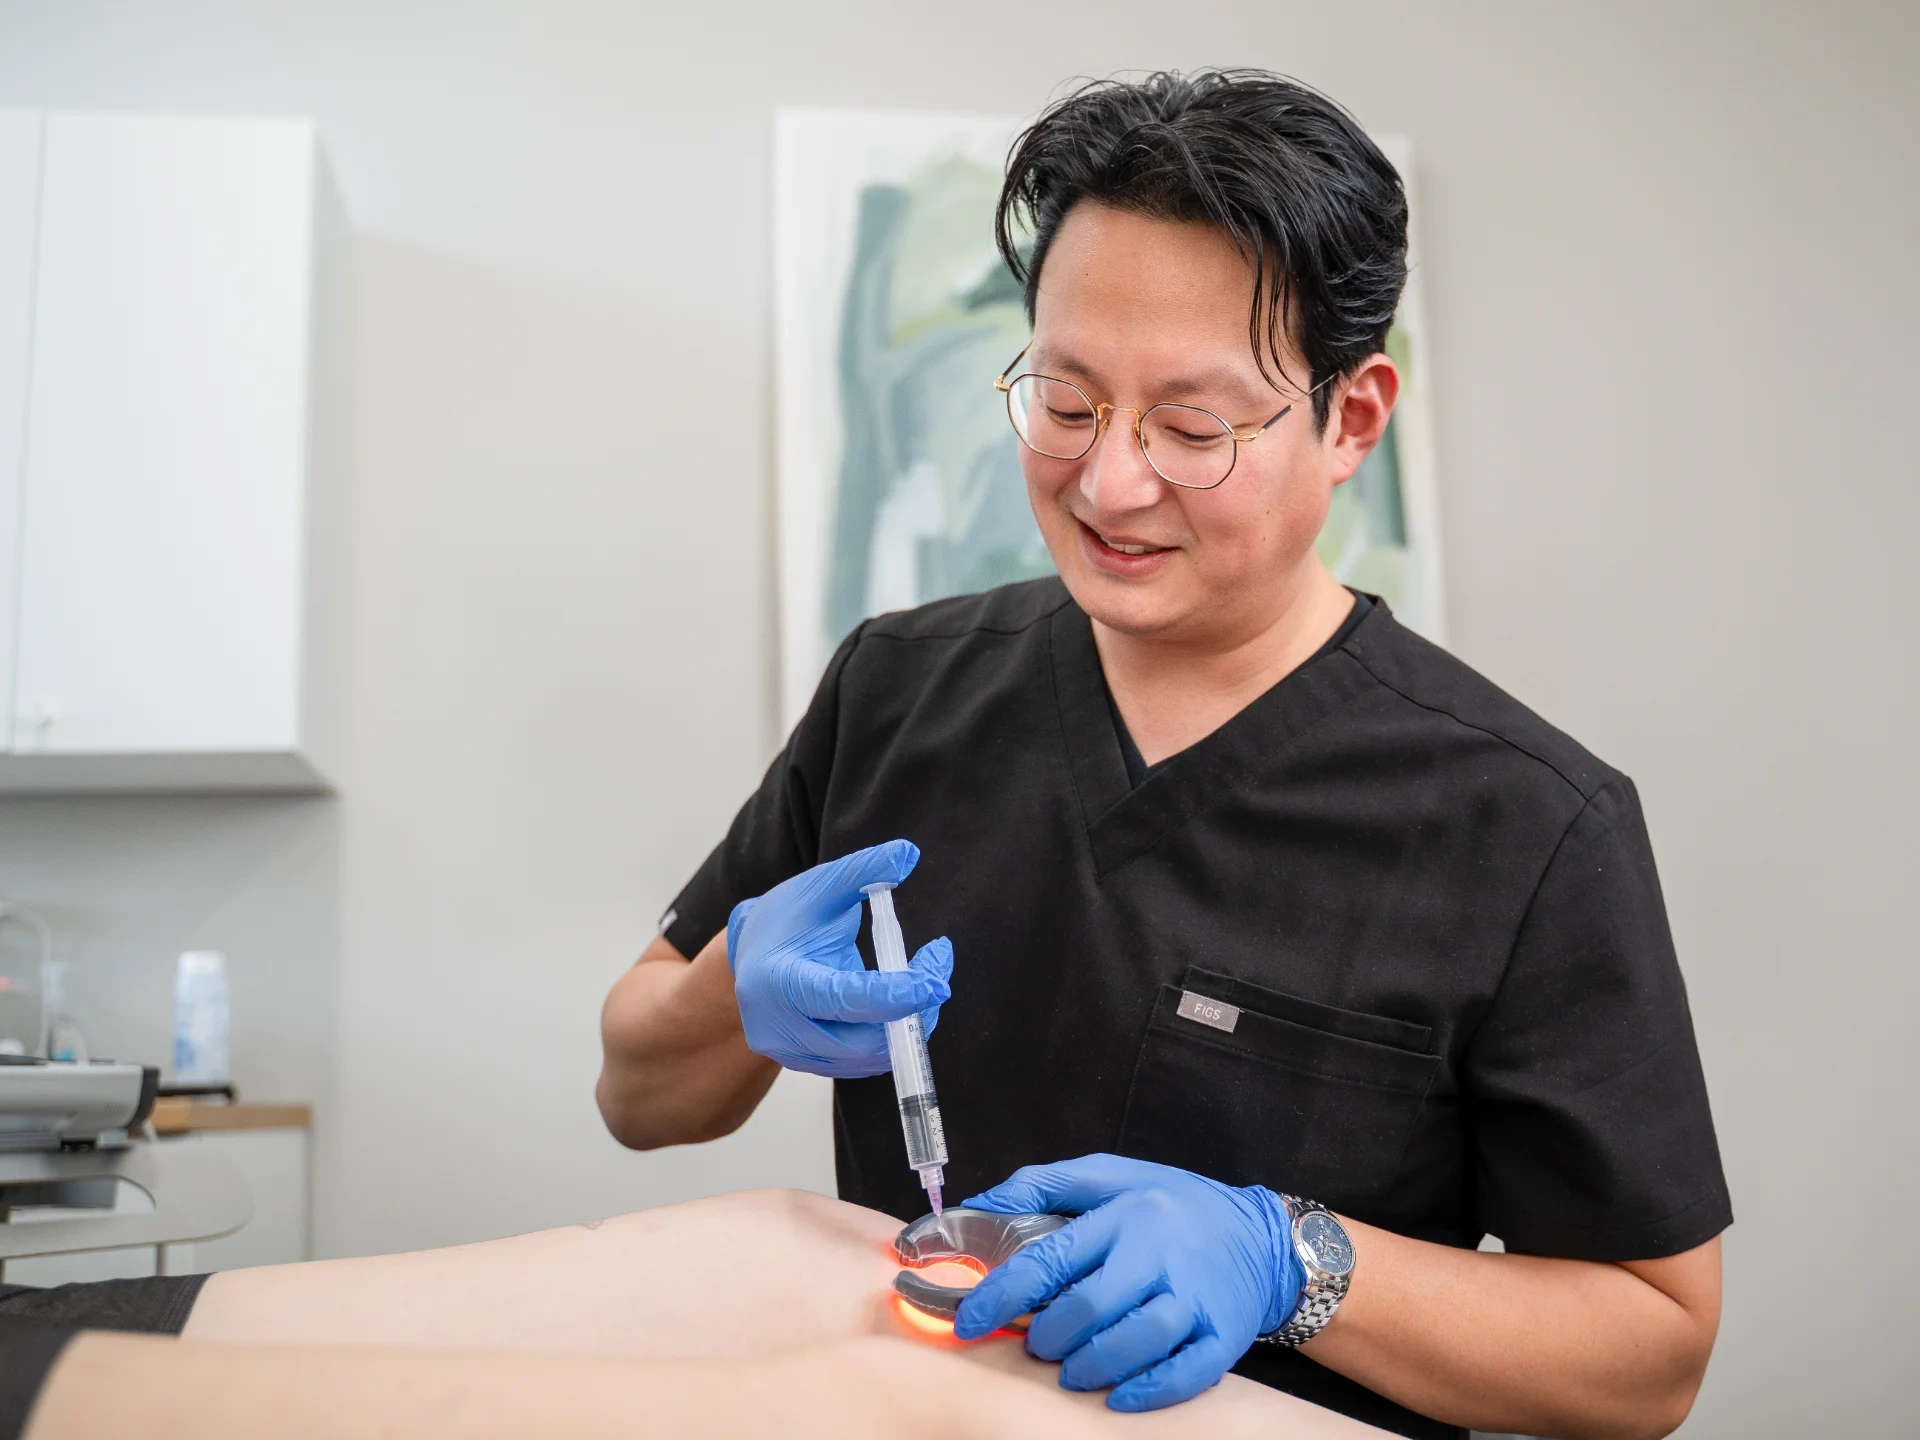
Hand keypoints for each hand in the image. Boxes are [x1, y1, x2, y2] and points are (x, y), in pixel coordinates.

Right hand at [726, 840, 952, 1077]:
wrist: (747, 959)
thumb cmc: (786, 918)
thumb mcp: (821, 887)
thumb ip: (864, 871)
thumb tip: (908, 853)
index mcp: (779, 981)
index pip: (843, 999)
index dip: (895, 995)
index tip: (936, 980)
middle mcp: (780, 1028)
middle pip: (861, 1041)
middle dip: (912, 1013)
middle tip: (939, 975)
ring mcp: (792, 1054)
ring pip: (867, 1058)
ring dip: (908, 1026)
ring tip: (925, 982)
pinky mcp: (808, 1066)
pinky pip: (861, 1063)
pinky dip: (891, 1038)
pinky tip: (903, 1003)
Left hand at [951, 1154, 1302, 1410]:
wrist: (1261, 1236)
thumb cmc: (1174, 1205)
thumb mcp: (1111, 1175)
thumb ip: (1042, 1185)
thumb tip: (978, 1205)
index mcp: (1127, 1215)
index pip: (1051, 1259)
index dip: (1002, 1295)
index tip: (969, 1321)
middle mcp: (1161, 1255)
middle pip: (1092, 1306)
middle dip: (1049, 1336)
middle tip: (1036, 1345)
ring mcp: (1196, 1297)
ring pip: (1137, 1341)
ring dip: (1091, 1365)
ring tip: (1071, 1370)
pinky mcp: (1223, 1335)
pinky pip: (1186, 1372)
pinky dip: (1148, 1390)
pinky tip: (1118, 1395)